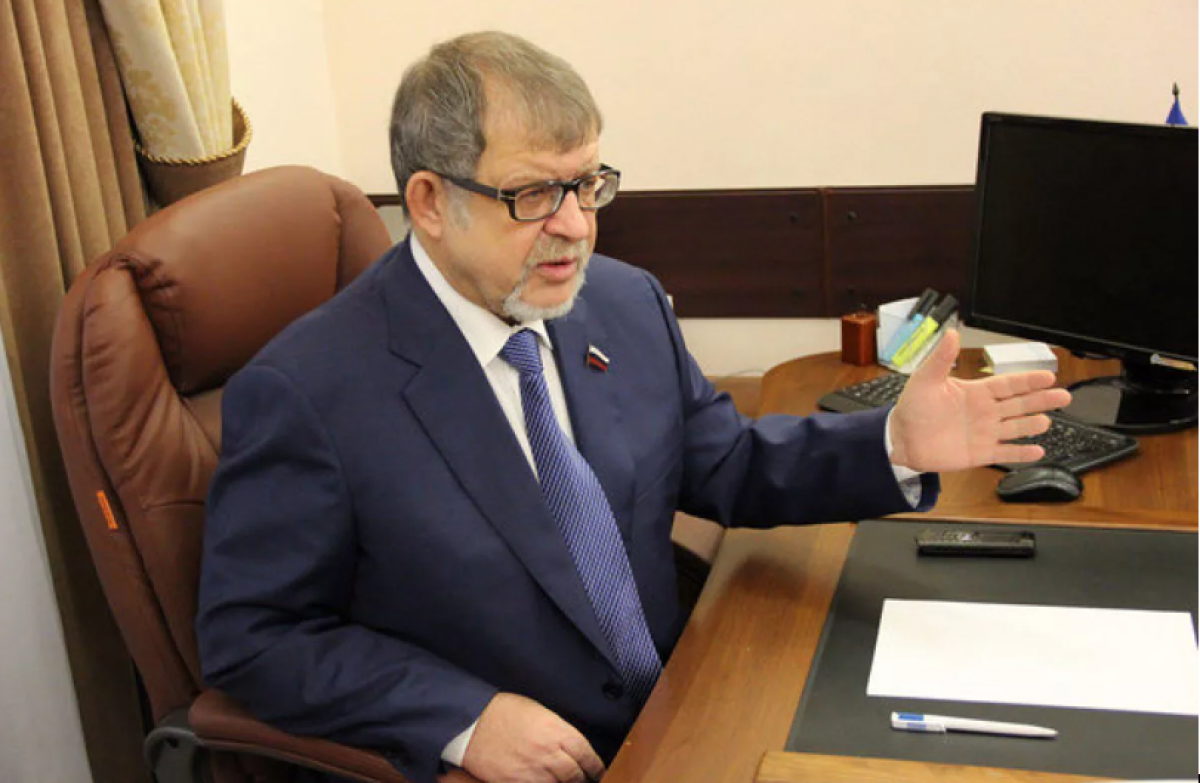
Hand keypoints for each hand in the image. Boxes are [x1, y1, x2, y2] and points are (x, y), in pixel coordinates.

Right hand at [455, 692, 604, 782]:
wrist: (471, 721)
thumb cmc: (503, 711)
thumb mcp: (538, 712)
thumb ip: (558, 730)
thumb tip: (571, 746)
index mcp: (556, 730)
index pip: (586, 754)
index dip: (595, 767)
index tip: (597, 771)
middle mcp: (548, 752)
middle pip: (575, 774)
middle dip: (581, 779)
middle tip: (584, 781)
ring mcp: (532, 770)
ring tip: (564, 782)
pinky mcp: (515, 782)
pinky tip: (542, 782)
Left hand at [888, 329, 1071, 471]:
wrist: (901, 438)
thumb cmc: (912, 408)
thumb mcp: (926, 379)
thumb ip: (941, 358)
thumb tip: (951, 333)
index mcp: (976, 393)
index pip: (1008, 384)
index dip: (1028, 380)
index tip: (1049, 376)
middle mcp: (984, 412)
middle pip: (1019, 405)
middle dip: (1041, 400)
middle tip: (1064, 396)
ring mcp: (984, 433)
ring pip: (1015, 428)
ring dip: (1032, 425)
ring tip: (1046, 421)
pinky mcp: (979, 454)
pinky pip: (1004, 453)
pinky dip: (1020, 454)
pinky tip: (1037, 451)